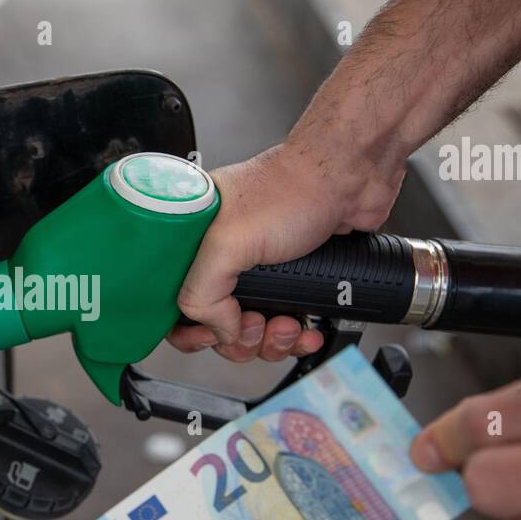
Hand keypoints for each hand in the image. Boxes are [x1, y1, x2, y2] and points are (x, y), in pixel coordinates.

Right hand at [169, 141, 399, 361]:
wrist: (350, 178)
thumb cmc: (293, 189)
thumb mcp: (228, 241)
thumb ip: (204, 293)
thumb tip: (219, 331)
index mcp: (193, 242)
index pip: (171, 301)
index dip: (187, 329)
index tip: (209, 335)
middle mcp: (221, 257)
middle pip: (212, 325)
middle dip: (237, 338)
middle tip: (256, 325)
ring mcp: (257, 270)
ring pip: (249, 331)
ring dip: (269, 341)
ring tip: (288, 325)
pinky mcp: (290, 280)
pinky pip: (282, 326)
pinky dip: (294, 337)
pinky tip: (306, 331)